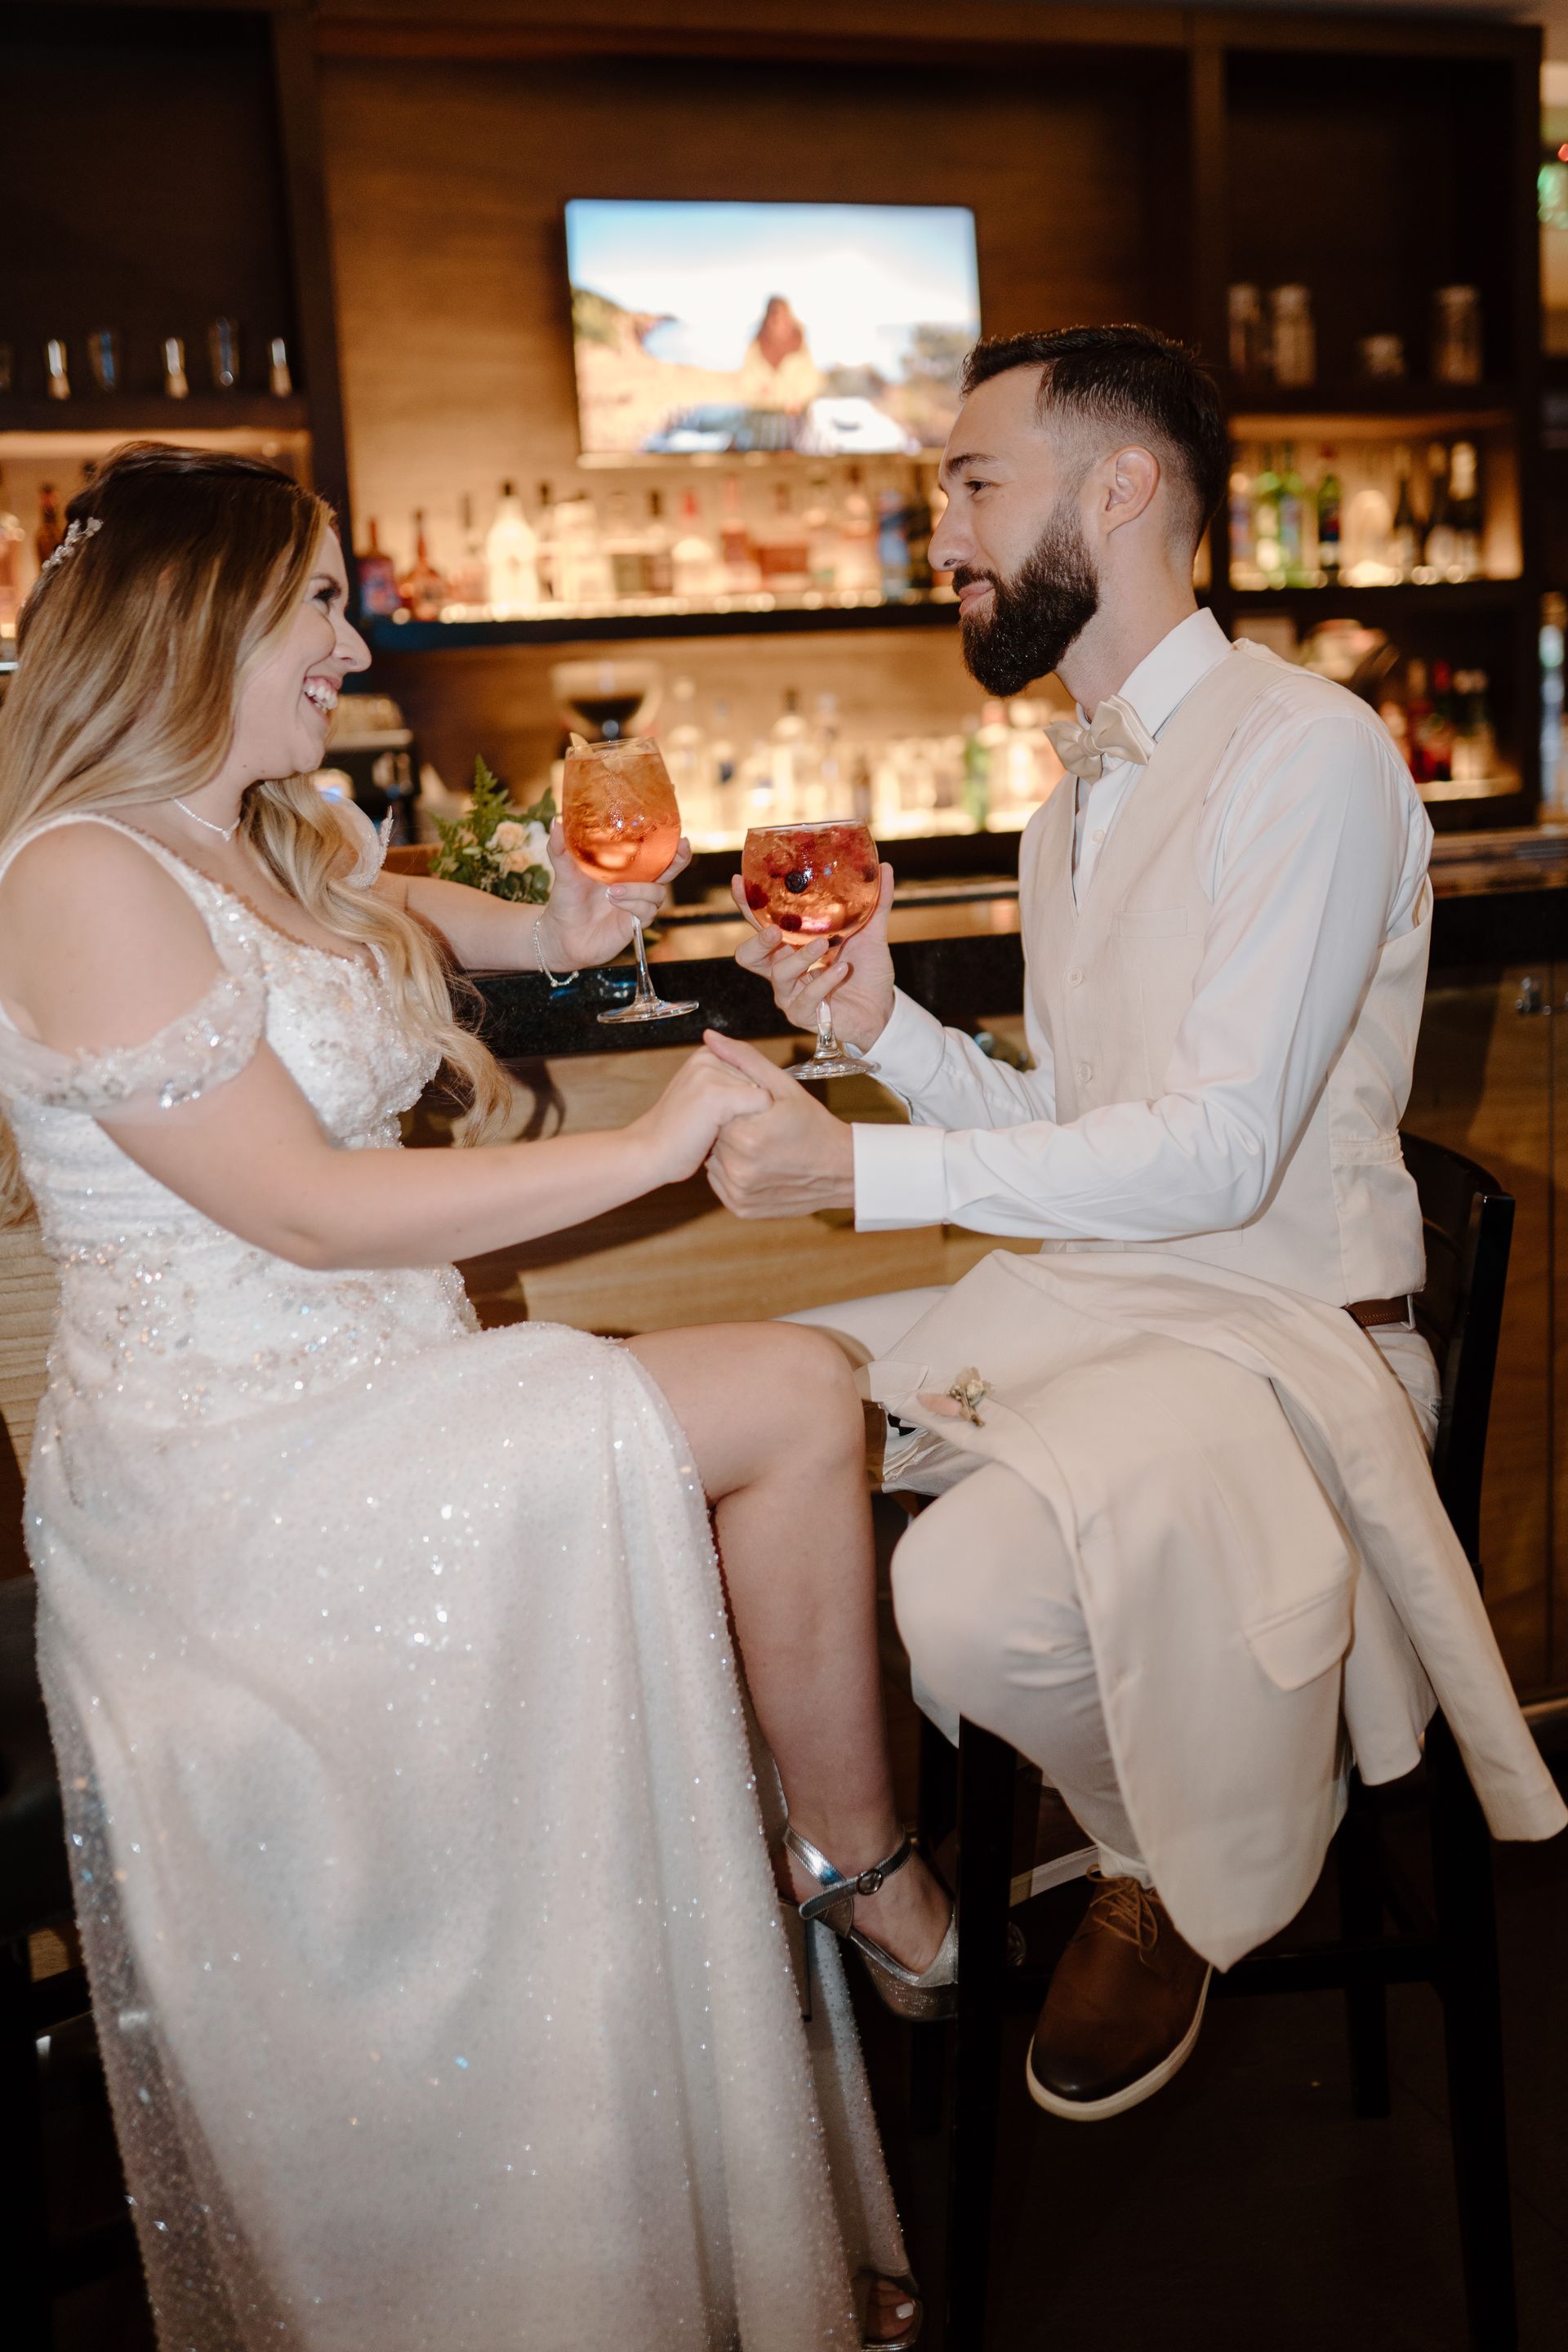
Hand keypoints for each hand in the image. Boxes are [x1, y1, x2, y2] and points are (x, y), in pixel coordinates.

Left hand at [538, 818, 692, 970]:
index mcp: (625, 867)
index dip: (669, 843)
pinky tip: (615, 901)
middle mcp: (636, 883)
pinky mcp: (635, 923)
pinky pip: (646, 911)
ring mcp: (637, 903)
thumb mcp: (564, 872)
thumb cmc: (566, 900)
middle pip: (669, 870)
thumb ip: (561, 848)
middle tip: (680, 848)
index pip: (653, 852)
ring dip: (640, 889)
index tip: (678, 834)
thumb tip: (556, 821)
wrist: (561, 935)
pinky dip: (633, 904)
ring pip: (657, 892)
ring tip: (613, 891)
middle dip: (678, 859)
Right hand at [636, 1043, 770, 1186]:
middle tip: (714, 1124)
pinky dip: (752, 1124)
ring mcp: (711, 1073)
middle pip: (762, 1081)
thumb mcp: (705, 1097)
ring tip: (715, 1128)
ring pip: (764, 1093)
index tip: (719, 1114)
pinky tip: (721, 1133)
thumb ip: (730, 1083)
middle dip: (748, 1107)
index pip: (755, 1071)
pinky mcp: (717, 1094)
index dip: (746, 1099)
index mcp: (707, 1054)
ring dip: (748, 1117)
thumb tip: (763, 1082)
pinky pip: (762, 1104)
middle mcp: (709, 1056)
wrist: (648, 1153)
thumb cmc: (679, 1133)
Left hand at [701, 1033, 855, 1217]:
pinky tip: (759, 1166)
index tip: (757, 1112)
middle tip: (762, 1130)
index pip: (717, 1112)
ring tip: (762, 1148)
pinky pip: (721, 1183)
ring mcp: (739, 1192)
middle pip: (715, 1136)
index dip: (736, 1108)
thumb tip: (711, 1038)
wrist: (841, 1170)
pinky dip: (733, 1174)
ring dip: (731, 1152)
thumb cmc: (813, 1125)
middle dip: (733, 1129)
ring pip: (715, 1160)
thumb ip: (744, 1059)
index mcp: (746, 1135)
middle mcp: (739, 1168)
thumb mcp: (783, 1086)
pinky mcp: (740, 1208)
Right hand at [731, 863, 895, 1053]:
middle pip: (748, 956)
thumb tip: (884, 867)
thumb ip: (875, 903)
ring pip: (780, 974)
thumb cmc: (866, 971)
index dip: (746, 904)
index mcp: (790, 945)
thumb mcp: (871, 932)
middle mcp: (783, 968)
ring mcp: (790, 993)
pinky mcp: (802, 1014)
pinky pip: (805, 997)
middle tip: (776, 930)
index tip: (739, 881)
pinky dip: (824, 981)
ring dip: (801, 956)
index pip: (760, 923)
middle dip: (758, 940)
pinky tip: (842, 968)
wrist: (883, 1009)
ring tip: (824, 944)